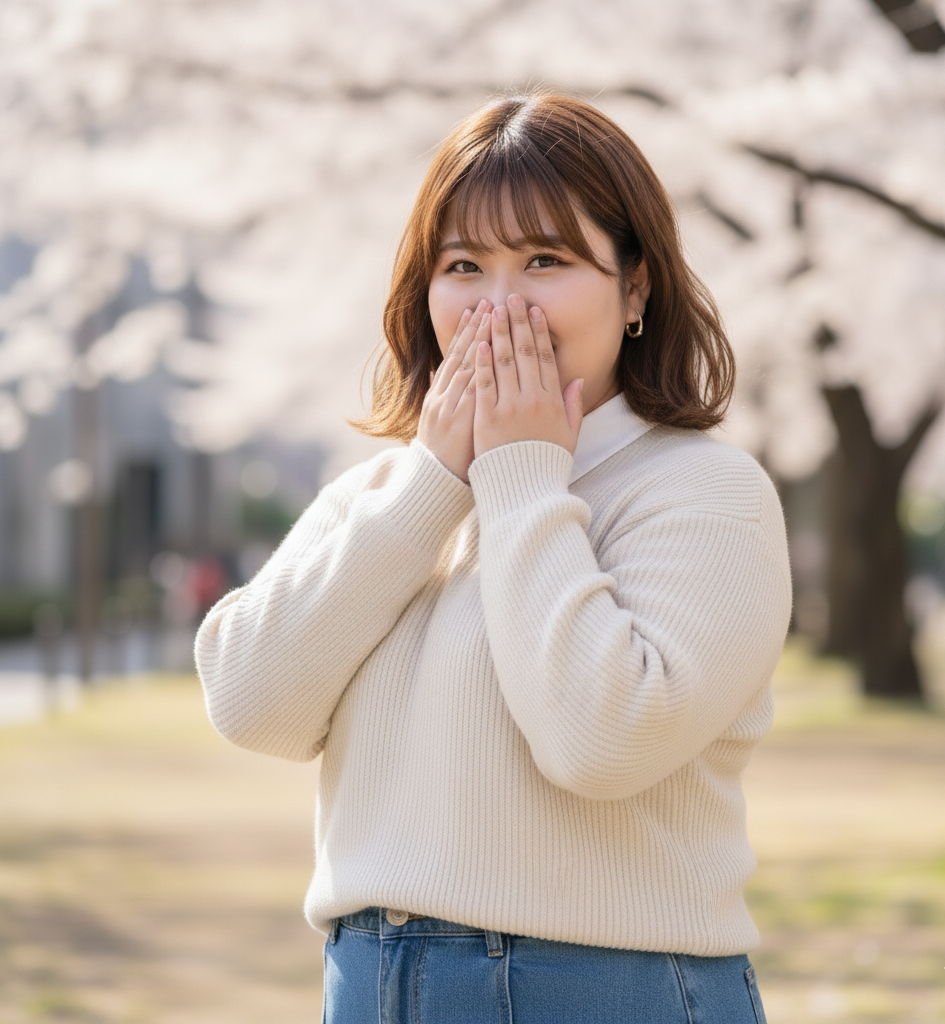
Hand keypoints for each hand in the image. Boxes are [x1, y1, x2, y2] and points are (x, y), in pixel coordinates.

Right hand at [417, 299, 492, 482]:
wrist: (434, 486)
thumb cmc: (446, 459)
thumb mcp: (439, 423)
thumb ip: (445, 396)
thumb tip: (446, 372)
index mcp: (440, 396)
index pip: (456, 357)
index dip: (467, 332)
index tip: (478, 309)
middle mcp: (443, 398)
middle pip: (463, 355)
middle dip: (477, 327)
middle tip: (490, 301)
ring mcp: (450, 408)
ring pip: (468, 366)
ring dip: (481, 339)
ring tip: (492, 315)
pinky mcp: (462, 422)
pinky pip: (473, 391)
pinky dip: (480, 369)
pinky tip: (488, 350)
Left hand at [473, 295, 582, 458]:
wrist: (525, 490)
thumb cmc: (546, 464)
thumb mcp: (569, 436)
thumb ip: (573, 406)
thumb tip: (577, 380)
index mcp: (553, 401)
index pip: (545, 358)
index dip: (538, 332)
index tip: (533, 311)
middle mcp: (533, 400)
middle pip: (524, 352)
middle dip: (517, 322)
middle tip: (511, 299)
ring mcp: (509, 407)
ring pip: (503, 362)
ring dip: (497, 333)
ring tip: (492, 310)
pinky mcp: (487, 417)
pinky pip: (484, 383)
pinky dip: (482, 361)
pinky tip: (479, 342)